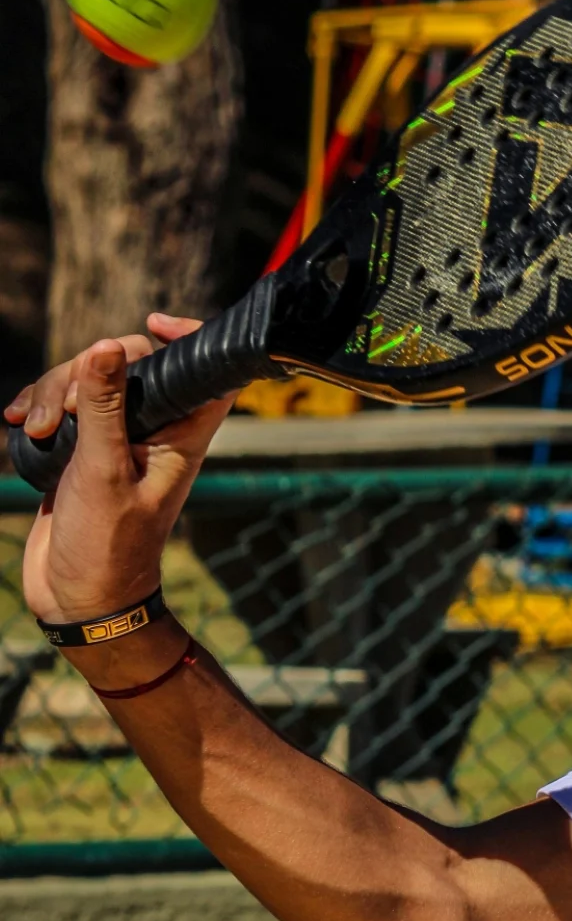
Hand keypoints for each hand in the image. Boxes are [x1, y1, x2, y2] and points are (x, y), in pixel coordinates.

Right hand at [6, 314, 233, 622]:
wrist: (81, 597)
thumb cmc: (107, 543)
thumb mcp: (102, 471)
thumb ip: (105, 407)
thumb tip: (110, 346)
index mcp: (182, 435)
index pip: (203, 372)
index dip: (188, 340)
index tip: (152, 324)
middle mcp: (155, 431)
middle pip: (129, 364)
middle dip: (85, 370)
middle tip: (65, 409)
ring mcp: (117, 439)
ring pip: (87, 382)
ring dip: (52, 392)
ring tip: (33, 427)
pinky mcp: (83, 450)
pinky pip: (62, 407)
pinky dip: (38, 407)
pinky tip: (16, 422)